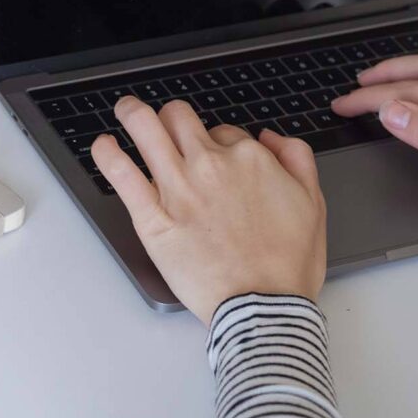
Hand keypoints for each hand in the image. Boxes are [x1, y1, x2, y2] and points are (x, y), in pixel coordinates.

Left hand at [91, 97, 326, 324]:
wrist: (265, 307)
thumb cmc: (287, 264)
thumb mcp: (313, 202)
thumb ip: (297, 158)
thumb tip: (272, 138)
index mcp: (248, 158)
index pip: (224, 132)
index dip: (220, 143)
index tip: (217, 159)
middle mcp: (210, 165)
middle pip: (179, 118)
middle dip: (172, 117)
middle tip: (165, 123)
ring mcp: (178, 188)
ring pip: (146, 130)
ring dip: (133, 114)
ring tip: (126, 110)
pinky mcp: (153, 218)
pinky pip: (123, 175)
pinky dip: (108, 155)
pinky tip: (103, 146)